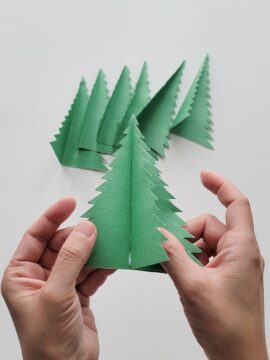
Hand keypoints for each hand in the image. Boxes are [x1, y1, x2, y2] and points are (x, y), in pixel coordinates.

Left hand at [1, 197, 113, 359]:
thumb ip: (71, 259)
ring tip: (110, 241)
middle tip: (98, 228)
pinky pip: (91, 272)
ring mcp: (60, 285)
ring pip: (79, 257)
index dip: (52, 217)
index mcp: (22, 275)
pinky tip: (113, 261)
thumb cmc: (47, 344)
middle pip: (62, 244)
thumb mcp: (56, 295)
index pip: (36, 236)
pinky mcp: (78, 294)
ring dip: (94, 250)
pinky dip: (102, 266)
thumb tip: (85, 229)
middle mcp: (40, 277)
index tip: (70, 203)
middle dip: (80, 236)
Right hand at [161, 171, 267, 359]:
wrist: (237, 357)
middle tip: (168, 250)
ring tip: (175, 267)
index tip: (204, 175)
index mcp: (241, 248)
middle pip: (208, 225)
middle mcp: (238, 252)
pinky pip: (203, 256)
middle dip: (186, 234)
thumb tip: (157, 235)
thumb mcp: (193, 287)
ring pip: (203, 242)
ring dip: (185, 249)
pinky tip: (178, 272)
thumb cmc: (227, 327)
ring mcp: (231, 264)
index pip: (236, 204)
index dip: (220, 185)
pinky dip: (188, 259)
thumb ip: (172, 256)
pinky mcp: (223, 275)